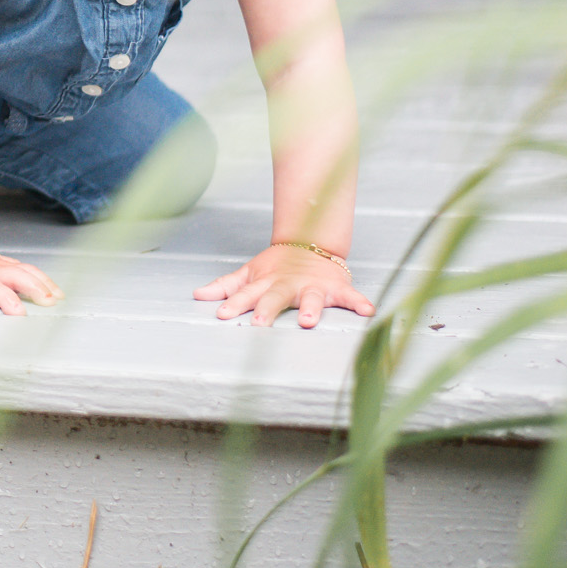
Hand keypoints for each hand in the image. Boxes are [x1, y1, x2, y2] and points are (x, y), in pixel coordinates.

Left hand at [194, 245, 374, 327]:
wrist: (311, 243)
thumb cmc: (277, 266)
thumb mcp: (249, 273)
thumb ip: (226, 286)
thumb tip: (197, 295)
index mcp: (266, 282)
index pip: (247, 294)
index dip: (234, 304)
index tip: (222, 315)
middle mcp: (288, 284)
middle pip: (276, 296)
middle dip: (267, 309)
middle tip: (259, 323)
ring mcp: (313, 286)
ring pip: (312, 298)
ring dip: (312, 309)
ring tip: (309, 322)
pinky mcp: (336, 287)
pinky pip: (351, 296)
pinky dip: (360, 302)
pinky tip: (369, 311)